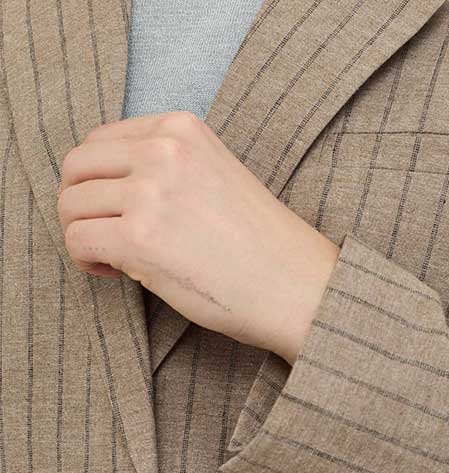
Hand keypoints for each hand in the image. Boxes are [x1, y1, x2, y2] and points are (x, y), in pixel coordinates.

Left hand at [56, 110, 339, 364]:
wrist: (299, 288)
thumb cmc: (264, 247)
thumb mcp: (216, 176)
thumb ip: (166, 168)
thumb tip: (107, 189)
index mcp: (181, 129)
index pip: (101, 140)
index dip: (98, 180)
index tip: (117, 211)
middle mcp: (162, 151)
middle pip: (76, 167)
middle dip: (80, 205)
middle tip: (103, 236)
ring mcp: (150, 193)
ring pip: (71, 205)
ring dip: (82, 235)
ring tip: (114, 260)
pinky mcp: (140, 239)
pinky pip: (78, 241)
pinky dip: (86, 260)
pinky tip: (114, 272)